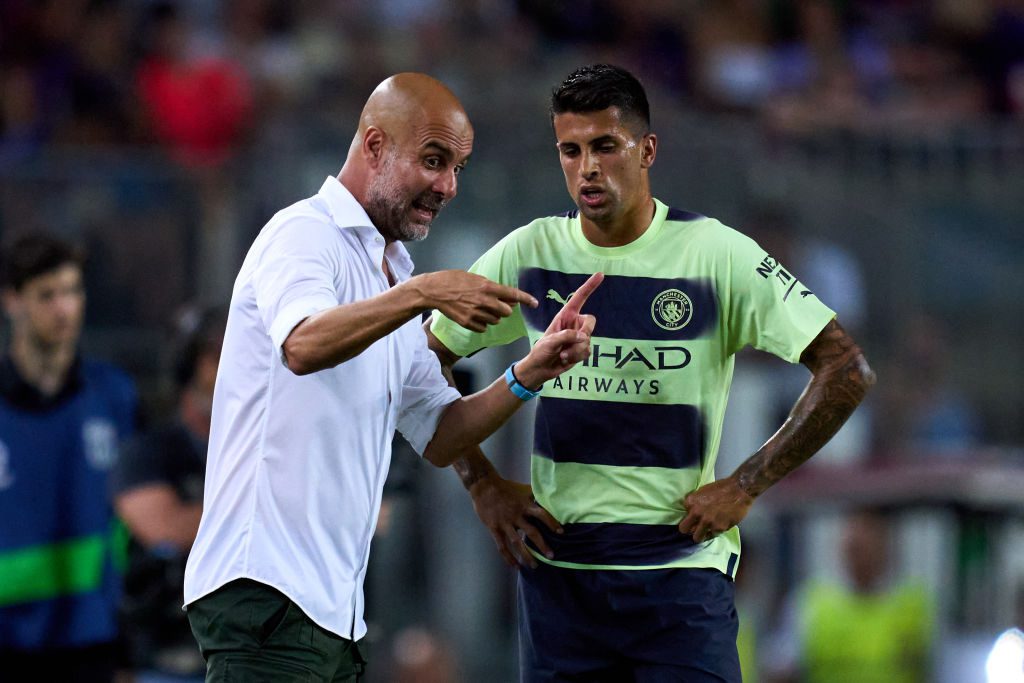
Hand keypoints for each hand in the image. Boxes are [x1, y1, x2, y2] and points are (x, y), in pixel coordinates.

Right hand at [413, 270, 537, 331]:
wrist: (434, 290)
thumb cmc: (453, 280)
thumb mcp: (475, 278)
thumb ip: (491, 287)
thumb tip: (506, 296)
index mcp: (487, 286)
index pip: (513, 294)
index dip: (526, 299)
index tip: (535, 303)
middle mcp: (484, 300)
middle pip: (506, 312)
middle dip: (505, 309)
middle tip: (498, 305)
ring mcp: (475, 313)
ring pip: (495, 321)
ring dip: (493, 316)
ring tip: (481, 308)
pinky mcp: (467, 322)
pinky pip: (483, 328)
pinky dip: (482, 324)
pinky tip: (474, 315)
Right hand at [468, 474, 561, 568]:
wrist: (484, 486)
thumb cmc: (505, 487)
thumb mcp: (522, 489)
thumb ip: (533, 495)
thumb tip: (547, 496)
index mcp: (524, 505)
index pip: (541, 514)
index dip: (551, 523)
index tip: (561, 532)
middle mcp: (516, 516)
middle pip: (531, 533)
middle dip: (542, 545)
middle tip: (551, 556)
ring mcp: (504, 523)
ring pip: (517, 542)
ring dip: (526, 555)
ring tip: (534, 565)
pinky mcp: (494, 528)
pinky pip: (502, 546)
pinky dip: (508, 557)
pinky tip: (515, 565)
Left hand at [516, 272, 602, 385]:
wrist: (541, 368)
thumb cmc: (541, 351)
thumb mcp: (550, 341)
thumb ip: (567, 336)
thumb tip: (583, 337)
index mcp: (565, 315)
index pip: (580, 298)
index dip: (590, 286)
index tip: (600, 275)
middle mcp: (574, 324)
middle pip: (590, 321)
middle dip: (584, 333)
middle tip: (574, 341)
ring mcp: (579, 337)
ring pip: (588, 340)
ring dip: (575, 350)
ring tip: (562, 355)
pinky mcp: (582, 349)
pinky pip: (587, 351)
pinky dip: (577, 357)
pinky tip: (566, 359)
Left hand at [677, 475, 753, 542]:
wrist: (739, 489)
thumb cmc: (722, 488)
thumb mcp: (702, 491)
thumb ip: (695, 503)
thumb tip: (691, 512)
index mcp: (690, 502)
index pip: (683, 516)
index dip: (689, 518)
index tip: (695, 518)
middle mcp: (696, 513)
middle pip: (684, 529)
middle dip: (689, 530)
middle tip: (696, 529)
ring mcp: (707, 522)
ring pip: (697, 537)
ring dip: (701, 535)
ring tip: (706, 532)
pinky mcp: (718, 528)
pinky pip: (712, 536)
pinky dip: (715, 532)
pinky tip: (719, 526)